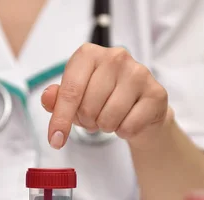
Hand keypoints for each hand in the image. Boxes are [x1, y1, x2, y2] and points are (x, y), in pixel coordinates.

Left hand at [41, 43, 172, 148]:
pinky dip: (124, 131)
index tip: (55, 140)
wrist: (140, 108)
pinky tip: (128, 119)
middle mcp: (115, 57)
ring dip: (105, 127)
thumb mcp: (75, 98)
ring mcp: (138, 73)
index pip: (70, 91)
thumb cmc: (103, 99)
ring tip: (111, 117)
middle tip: (94, 117)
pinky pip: (128, 127)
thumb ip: (57, 99)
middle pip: (88, 108)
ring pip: (108, 119)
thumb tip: (48, 98)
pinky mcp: (156, 93)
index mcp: (89, 54)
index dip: (60, 120)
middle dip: (87, 122)